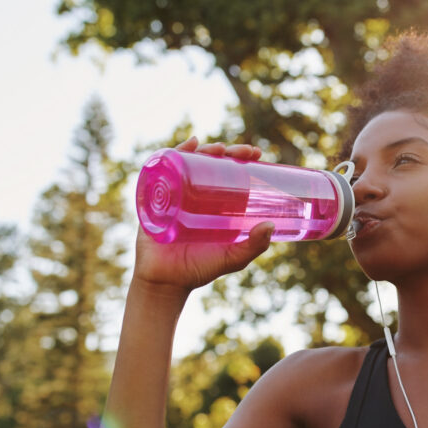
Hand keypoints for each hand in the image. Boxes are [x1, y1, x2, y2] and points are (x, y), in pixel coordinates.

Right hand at [132, 137, 272, 294]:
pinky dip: (173, 154)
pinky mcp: (157, 198)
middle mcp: (195, 195)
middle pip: (210, 163)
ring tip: (217, 148)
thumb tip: (269, 226)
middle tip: (242, 151)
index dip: (241, 158)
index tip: (256, 152)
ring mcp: (176, 194)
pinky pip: (163, 171)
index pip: (229, 173)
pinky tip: (188, 145)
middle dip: (226, 151)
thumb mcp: (232, 258)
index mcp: (215, 204)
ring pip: (189, 163)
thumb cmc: (200, 269)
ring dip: (203, 150)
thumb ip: (253, 246)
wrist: (166, 283)